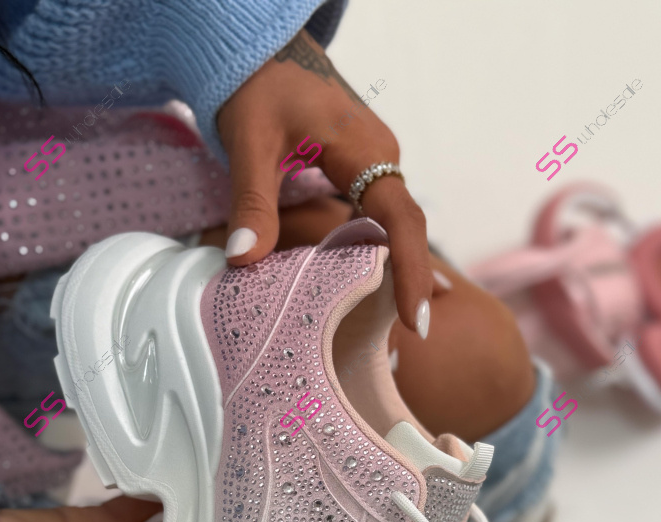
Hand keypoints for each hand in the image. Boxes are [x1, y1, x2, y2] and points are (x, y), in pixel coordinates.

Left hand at [216, 29, 431, 337]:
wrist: (258, 45)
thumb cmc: (256, 82)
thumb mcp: (249, 142)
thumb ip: (252, 203)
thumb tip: (244, 263)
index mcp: (368, 151)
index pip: (402, 221)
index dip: (412, 272)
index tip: (416, 320)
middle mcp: (382, 159)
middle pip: (404, 231)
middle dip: (410, 282)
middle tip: (410, 337)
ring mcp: (374, 164)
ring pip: (390, 227)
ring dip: (392, 272)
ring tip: (393, 325)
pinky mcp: (359, 169)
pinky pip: (374, 217)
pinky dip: (372, 253)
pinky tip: (366, 288)